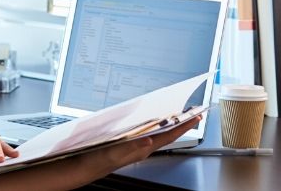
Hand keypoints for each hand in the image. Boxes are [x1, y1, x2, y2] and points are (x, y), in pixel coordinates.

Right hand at [84, 115, 201, 173]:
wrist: (84, 168)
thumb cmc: (98, 161)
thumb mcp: (114, 153)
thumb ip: (132, 146)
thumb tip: (149, 140)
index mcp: (142, 149)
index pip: (168, 136)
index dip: (183, 127)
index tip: (195, 117)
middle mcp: (142, 148)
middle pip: (167, 135)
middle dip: (181, 124)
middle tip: (193, 113)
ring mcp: (136, 147)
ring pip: (159, 134)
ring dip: (170, 124)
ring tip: (180, 115)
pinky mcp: (129, 144)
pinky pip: (148, 133)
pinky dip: (155, 126)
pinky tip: (155, 121)